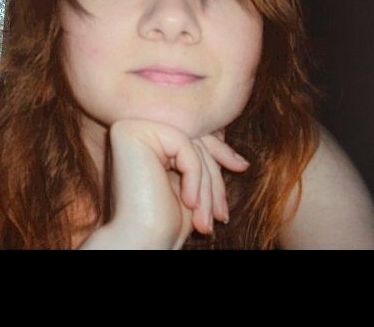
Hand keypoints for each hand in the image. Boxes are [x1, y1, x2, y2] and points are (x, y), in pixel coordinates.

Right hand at [105, 119, 249, 248]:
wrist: (139, 244)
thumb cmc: (162, 222)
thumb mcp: (191, 183)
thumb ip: (201, 155)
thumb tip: (226, 134)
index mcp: (143, 138)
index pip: (192, 138)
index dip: (218, 158)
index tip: (242, 168)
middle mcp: (133, 128)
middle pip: (193, 140)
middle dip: (214, 178)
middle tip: (222, 215)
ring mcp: (131, 128)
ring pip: (191, 143)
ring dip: (208, 185)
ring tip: (206, 220)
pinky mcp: (133, 133)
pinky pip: (183, 144)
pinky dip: (195, 176)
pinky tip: (189, 202)